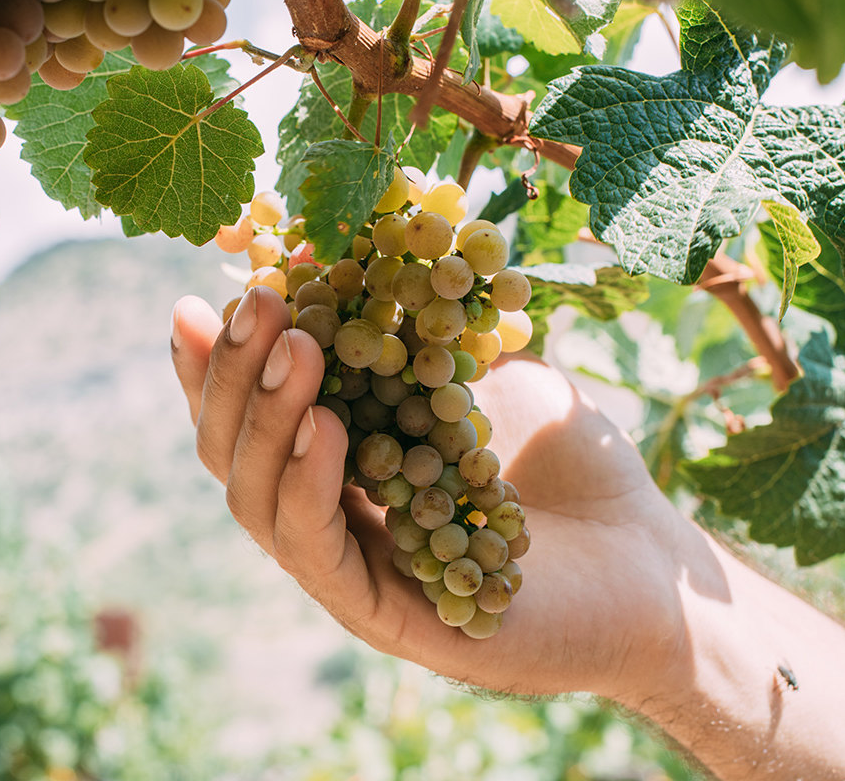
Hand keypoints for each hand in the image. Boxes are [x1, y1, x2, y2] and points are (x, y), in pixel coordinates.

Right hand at [171, 287, 702, 700]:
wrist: (646, 555)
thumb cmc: (562, 455)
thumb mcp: (474, 364)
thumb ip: (404, 316)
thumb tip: (342, 229)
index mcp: (330, 461)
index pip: (246, 414)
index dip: (213, 362)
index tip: (198, 296)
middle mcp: (323, 516)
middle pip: (234, 455)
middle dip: (233, 374)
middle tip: (256, 303)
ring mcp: (346, 569)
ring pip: (258, 503)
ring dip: (265, 420)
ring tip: (293, 347)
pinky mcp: (382, 615)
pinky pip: (317, 553)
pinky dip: (309, 487)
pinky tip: (324, 426)